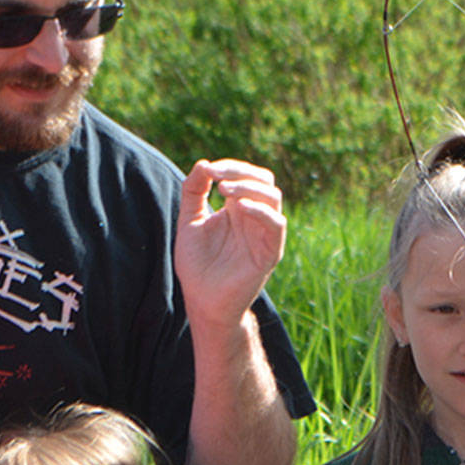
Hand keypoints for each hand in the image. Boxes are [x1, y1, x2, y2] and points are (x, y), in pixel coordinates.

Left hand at [174, 160, 284, 333]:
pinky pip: (276, 224)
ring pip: (273, 196)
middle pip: (263, 180)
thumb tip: (203, 163)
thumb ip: (193, 192)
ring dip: (249, 187)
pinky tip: (238, 207)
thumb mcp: (189, 222)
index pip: (246, 175)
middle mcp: (254, 217)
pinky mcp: (270, 252)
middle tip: (217, 176)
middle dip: (240, 171)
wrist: (202, 301)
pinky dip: (260, 210)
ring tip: (224, 190)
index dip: (229, 167)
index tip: (208, 170)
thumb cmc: (196, 265)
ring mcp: (264, 234)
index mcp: (237, 208)